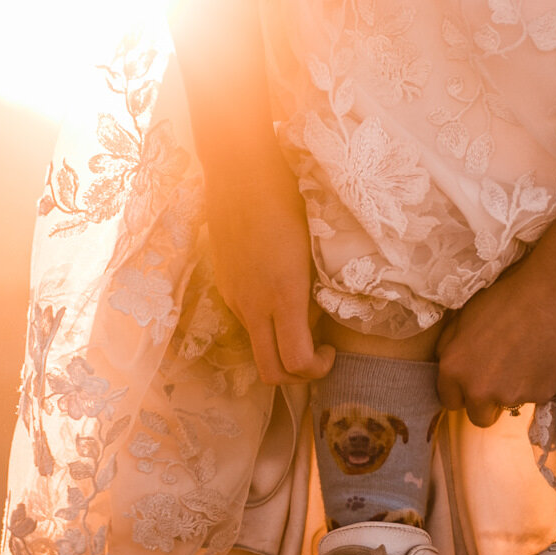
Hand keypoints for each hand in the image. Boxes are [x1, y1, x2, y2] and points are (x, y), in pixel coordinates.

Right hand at [204, 152, 334, 387]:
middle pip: (269, 372)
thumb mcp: (314, 248)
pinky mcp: (224, 287)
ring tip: (300, 317)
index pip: (296, 362)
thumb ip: (316, 291)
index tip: (331, 352)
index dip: (318, 371)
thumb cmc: (286, 201)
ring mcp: (234, 298)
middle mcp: (253, 306)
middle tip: (315, 358)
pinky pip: (246, 319)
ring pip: (257, 345)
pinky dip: (265, 320)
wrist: (240, 174)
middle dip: (295, 379)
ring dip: (279, 346)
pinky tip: (277, 291)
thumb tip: (320, 319)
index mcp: (283, 296)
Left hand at [436, 247, 555, 428]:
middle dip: (487, 403)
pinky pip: (537, 396)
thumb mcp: (467, 314)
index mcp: (454, 368)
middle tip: (502, 377)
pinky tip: (546, 354)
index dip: (463, 392)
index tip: (474, 383)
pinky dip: (540, 381)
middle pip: (478, 416)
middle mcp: (478, 388)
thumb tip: (446, 362)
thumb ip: (452, 345)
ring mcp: (511, 395)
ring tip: (527, 357)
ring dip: (515, 390)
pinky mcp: (542, 395)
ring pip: (509, 406)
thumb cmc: (510, 293)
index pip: (449, 401)